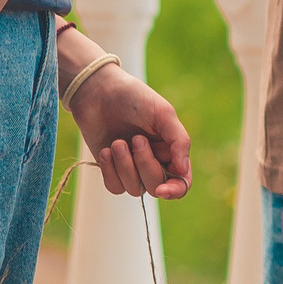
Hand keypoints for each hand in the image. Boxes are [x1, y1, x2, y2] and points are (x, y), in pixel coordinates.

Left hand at [62, 32, 192, 199]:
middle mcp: (155, 162)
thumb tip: (183, 170)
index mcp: (172, 150)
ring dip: (124, 166)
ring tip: (117, 142)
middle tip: (136, 138)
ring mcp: (132, 168)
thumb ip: (179, 141)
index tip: (162, 190)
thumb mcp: (163, 114)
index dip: (174, 190)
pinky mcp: (111, 170)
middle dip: (144, 164)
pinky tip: (107, 151)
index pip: (181, 182)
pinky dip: (110, 171)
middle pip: (155, 185)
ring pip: (134, 188)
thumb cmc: (135, 99)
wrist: (99, 92)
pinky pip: (114, 187)